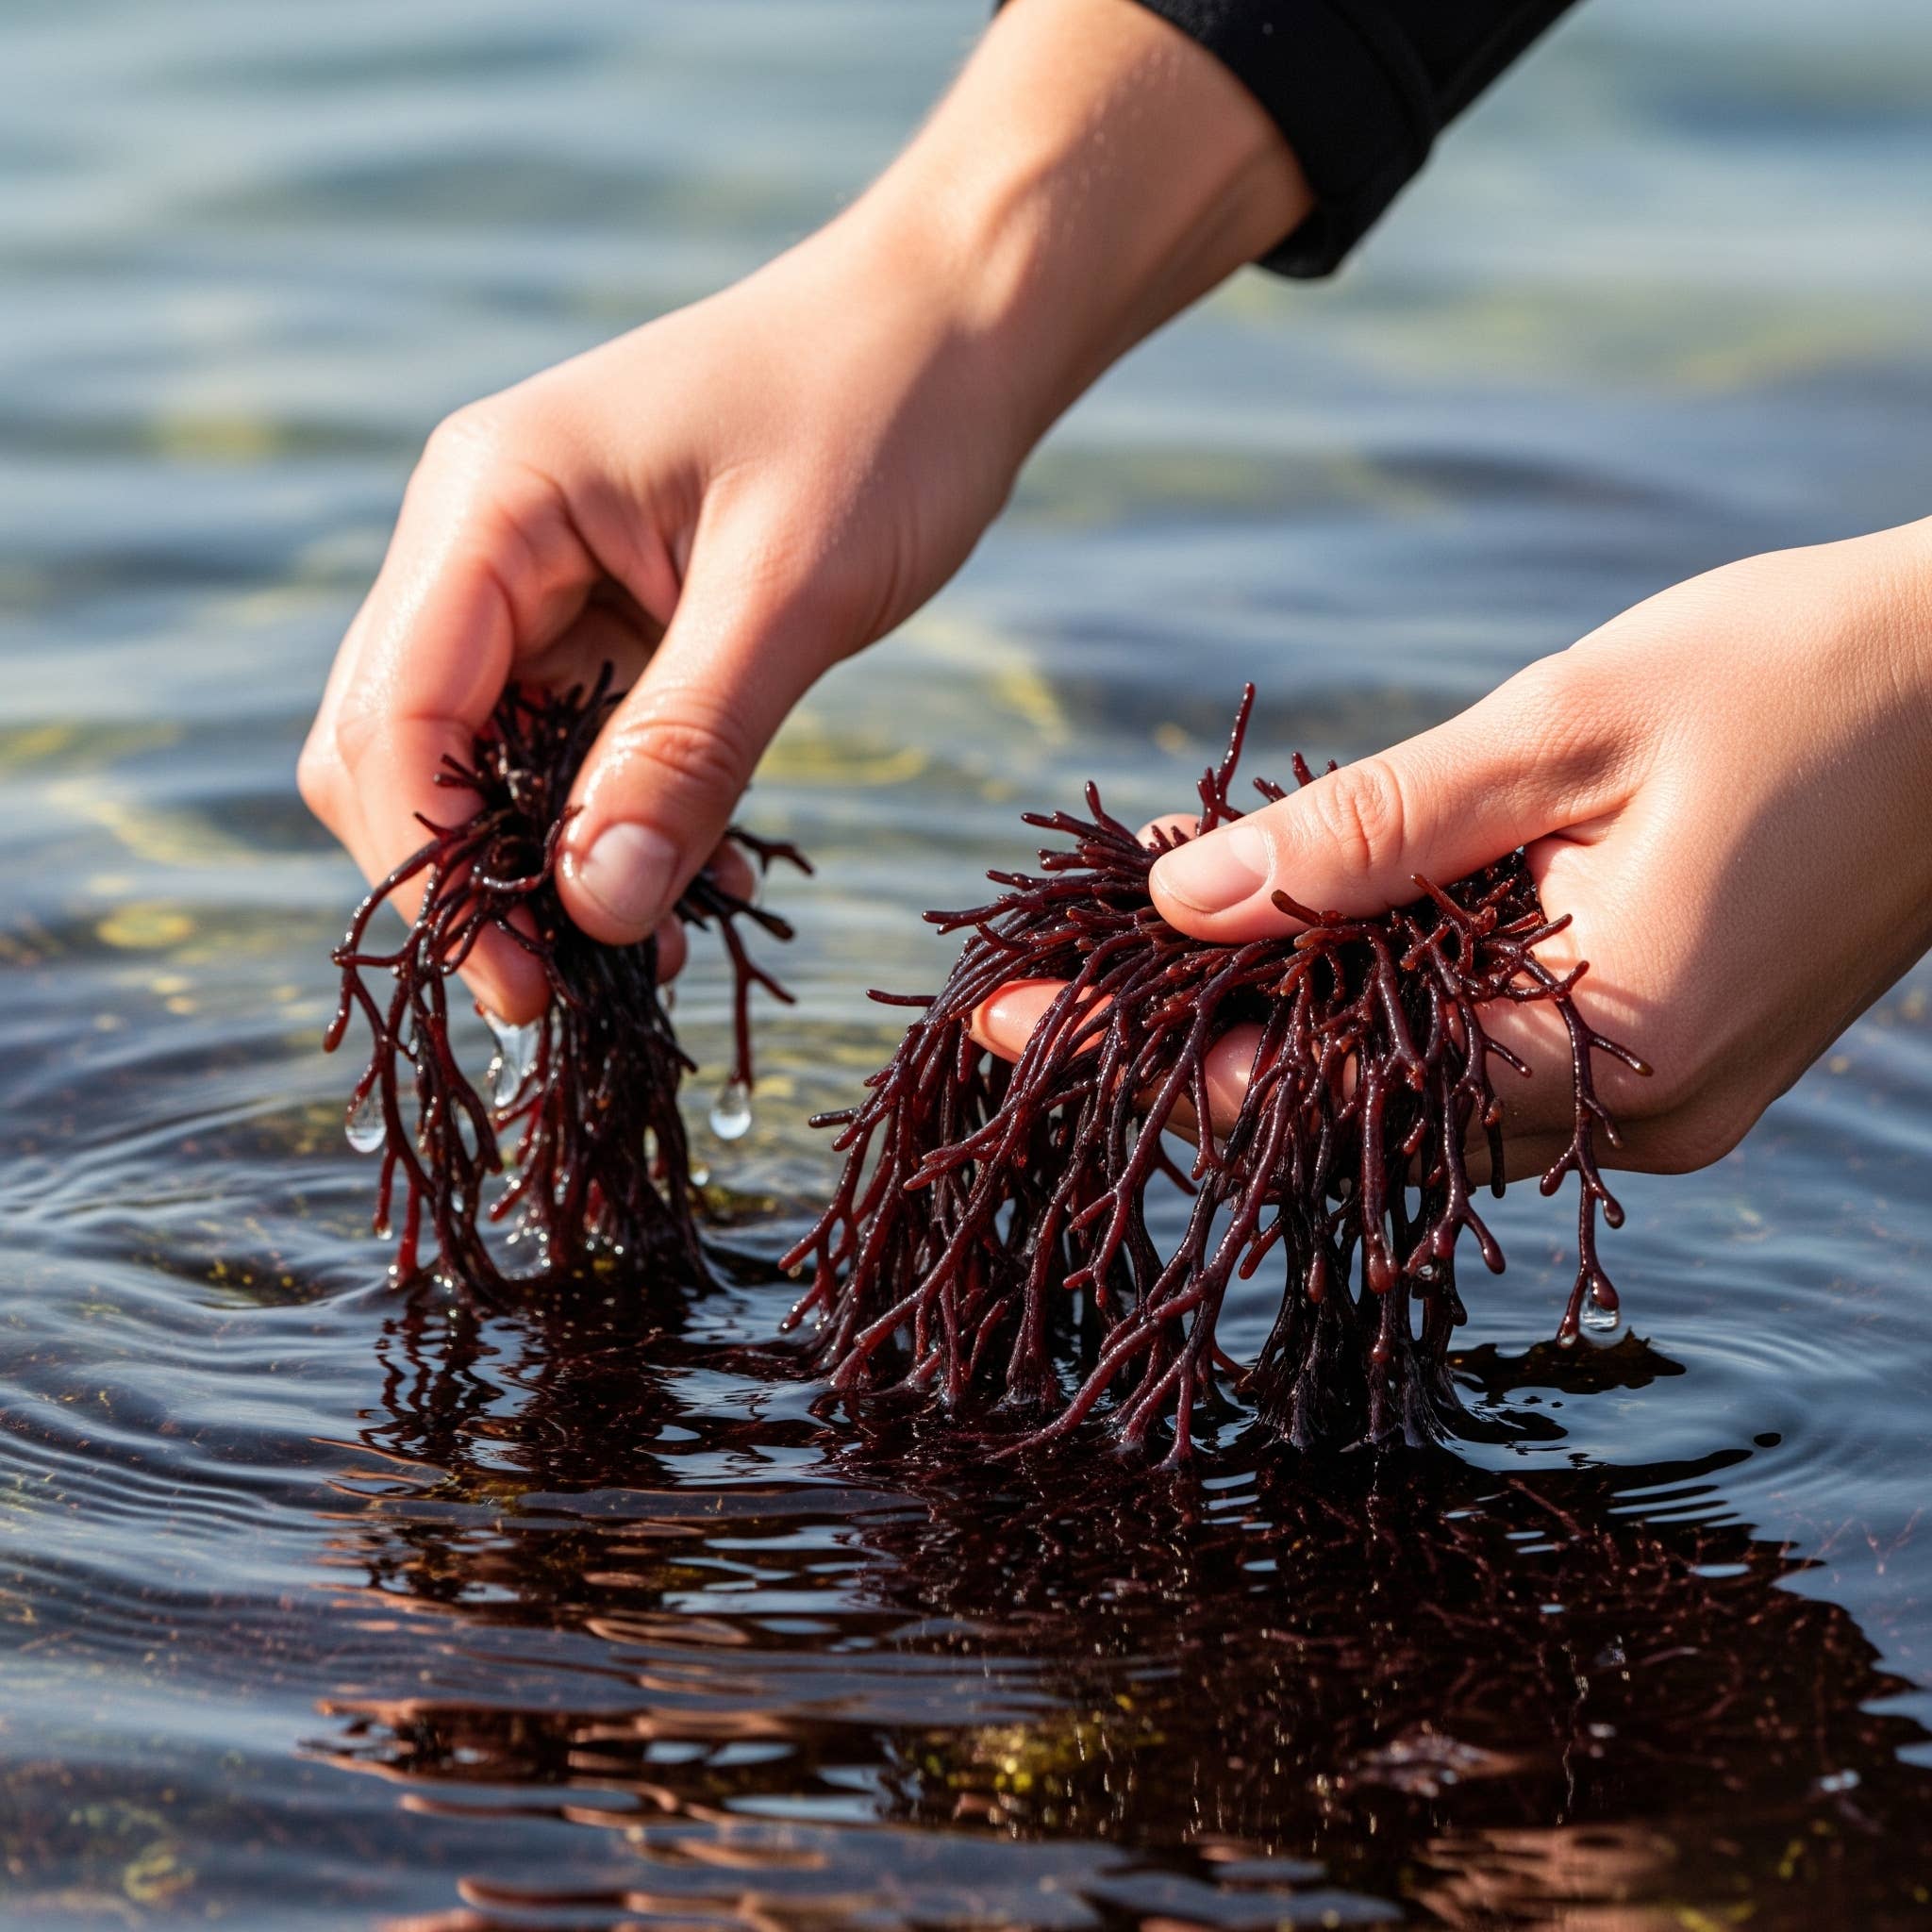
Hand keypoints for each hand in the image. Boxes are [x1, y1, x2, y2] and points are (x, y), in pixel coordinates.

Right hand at [299, 0, 1307, 1022]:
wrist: (957, 324)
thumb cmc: (884, 418)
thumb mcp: (790, 596)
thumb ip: (686, 752)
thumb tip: (594, 914)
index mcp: (490, 504)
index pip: (395, 717)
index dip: (436, 870)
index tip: (527, 987)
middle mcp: (482, 539)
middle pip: (403, 747)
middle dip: (475, 879)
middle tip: (576, 990)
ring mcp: (538, 575)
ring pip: (487, 759)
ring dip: (553, 863)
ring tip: (663, 945)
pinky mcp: (605, 612)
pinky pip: (575, 744)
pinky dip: (617, 822)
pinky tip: (702, 881)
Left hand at [975, 519, 1931, 1175]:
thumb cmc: (1806, 674)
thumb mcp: (1564, 729)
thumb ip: (1370, 829)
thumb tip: (1183, 903)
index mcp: (1614, 1047)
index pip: (1320, 1090)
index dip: (1150, 1053)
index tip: (1008, 1012)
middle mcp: (1631, 1114)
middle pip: (1349, 1110)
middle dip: (1191, 1043)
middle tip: (1041, 990)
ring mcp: (1654, 1103)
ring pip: (1406, 1089)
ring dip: (1280, 1021)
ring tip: (1130, 961)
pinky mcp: (1666, 1061)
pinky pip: (1478, 1054)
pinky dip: (1378, 1002)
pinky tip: (1293, 934)